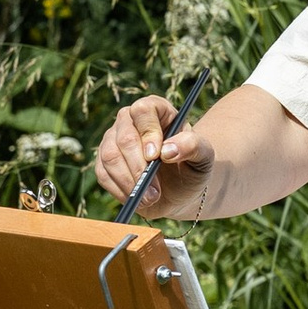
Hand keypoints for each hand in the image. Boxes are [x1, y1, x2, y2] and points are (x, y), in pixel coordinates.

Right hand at [93, 93, 214, 219]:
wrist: (181, 189)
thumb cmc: (193, 167)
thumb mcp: (204, 156)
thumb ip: (192, 146)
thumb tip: (167, 150)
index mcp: (156, 110)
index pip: (143, 111)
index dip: (148, 132)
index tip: (156, 156)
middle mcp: (130, 121)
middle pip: (124, 137)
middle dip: (139, 167)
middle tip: (155, 189)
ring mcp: (113, 140)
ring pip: (110, 156)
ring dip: (130, 182)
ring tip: (151, 198)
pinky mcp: (104, 162)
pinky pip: (103, 174)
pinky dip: (121, 190)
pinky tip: (138, 198)